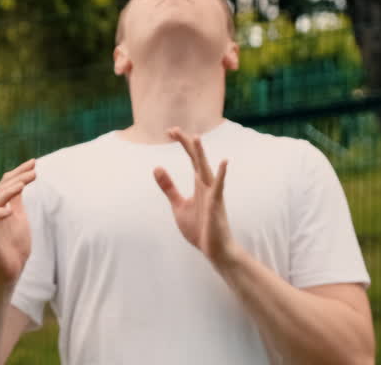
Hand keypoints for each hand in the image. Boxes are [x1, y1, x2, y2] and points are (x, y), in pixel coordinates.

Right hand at [0, 159, 36, 285]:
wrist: (10, 272)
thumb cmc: (14, 245)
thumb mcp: (19, 217)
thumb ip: (17, 201)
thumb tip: (21, 180)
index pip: (7, 183)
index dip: (19, 172)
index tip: (34, 162)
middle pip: (0, 189)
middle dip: (17, 178)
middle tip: (33, 171)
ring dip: (7, 192)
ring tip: (22, 185)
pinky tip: (9, 210)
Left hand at [154, 128, 235, 265]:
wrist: (214, 251)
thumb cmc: (199, 228)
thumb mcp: (178, 205)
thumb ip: (169, 187)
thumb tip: (156, 167)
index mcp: (199, 184)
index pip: (191, 159)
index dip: (183, 144)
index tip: (170, 131)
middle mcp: (207, 186)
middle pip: (197, 160)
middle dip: (186, 144)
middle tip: (173, 129)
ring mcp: (213, 195)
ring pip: (206, 170)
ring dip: (201, 155)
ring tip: (196, 138)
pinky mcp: (216, 206)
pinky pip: (218, 188)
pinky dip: (220, 175)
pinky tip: (223, 163)